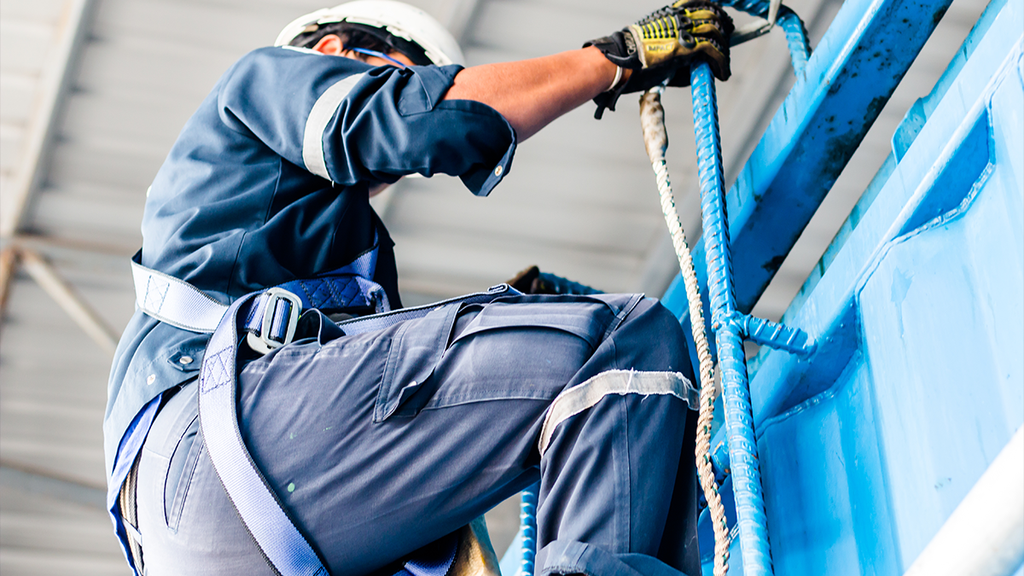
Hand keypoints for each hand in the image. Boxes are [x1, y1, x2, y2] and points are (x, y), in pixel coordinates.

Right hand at [584, 1, 733, 117]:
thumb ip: (677, 49)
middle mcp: (679, 17)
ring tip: (724, 63)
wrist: (619, 60)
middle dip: (725, 28)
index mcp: (671, 13)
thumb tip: (695, 62)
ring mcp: (682, 30)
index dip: (716, 12)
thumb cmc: (632, 58)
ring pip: (715, 32)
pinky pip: (712, 51)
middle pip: (712, 15)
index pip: (701, 3)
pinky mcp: (685, 46)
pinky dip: (721, 62)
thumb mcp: (657, 45)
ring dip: (724, 48)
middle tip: (729, 41)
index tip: (723, 22)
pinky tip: (722, 72)